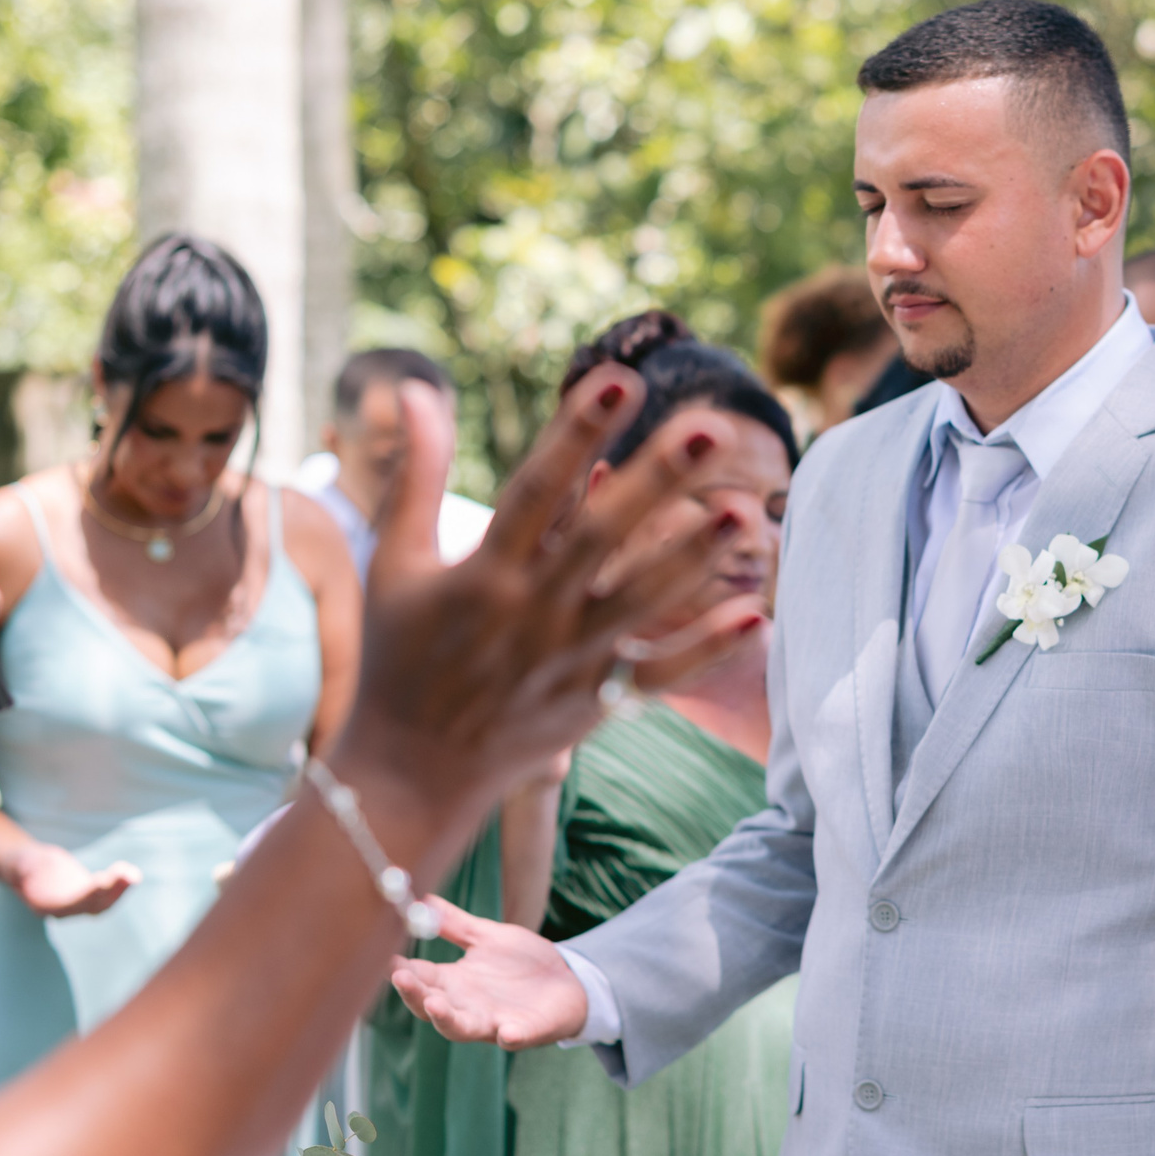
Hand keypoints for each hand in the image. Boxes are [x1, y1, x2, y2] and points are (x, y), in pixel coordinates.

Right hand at [8, 843, 139, 917]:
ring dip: (120, 889)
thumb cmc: (23, 862)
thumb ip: (22, 865)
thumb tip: (27, 865)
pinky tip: (131, 874)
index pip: (69, 904)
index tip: (103, 880)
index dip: (87, 894)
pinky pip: (108, 896)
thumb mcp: (20, 862)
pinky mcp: (89, 897)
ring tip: (134, 874)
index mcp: (44, 906)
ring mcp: (78, 906)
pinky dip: (120, 886)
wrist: (32, 866)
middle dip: (111, 890)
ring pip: (103, 903)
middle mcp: (63, 911)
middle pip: (91, 905)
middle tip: (130, 875)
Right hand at [323, 370, 765, 845]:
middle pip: (603, 539)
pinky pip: (660, 675)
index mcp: (482, 574)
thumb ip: (415, 475)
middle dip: (655, 483)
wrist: (409, 774)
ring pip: (642, 603)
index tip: (619, 382)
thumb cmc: (398, 656)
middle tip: (710, 429)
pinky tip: (758, 615)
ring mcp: (568, 662)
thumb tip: (414, 389)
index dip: (576, 435)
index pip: (535, 492)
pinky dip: (708, 650)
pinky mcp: (595, 704)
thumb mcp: (396, 564)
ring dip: (694, 559)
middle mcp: (531, 615)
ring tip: (743, 511)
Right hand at [391, 898, 588, 1048]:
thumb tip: (422, 898)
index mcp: (455, 983)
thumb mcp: (487, 937)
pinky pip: (515, 1038)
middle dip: (414, 994)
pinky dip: (510, 1036)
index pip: (419, 978)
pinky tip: (507, 1031)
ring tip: (434, 1005)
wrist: (569, 980)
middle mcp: (467, 1006)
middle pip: (431, 1007)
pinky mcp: (525, 1030)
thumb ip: (455, 924)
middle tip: (400, 977)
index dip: (400, 969)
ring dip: (447, 1019)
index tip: (381, 956)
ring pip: (462, 1028)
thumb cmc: (523, 962)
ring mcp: (494, 1021)